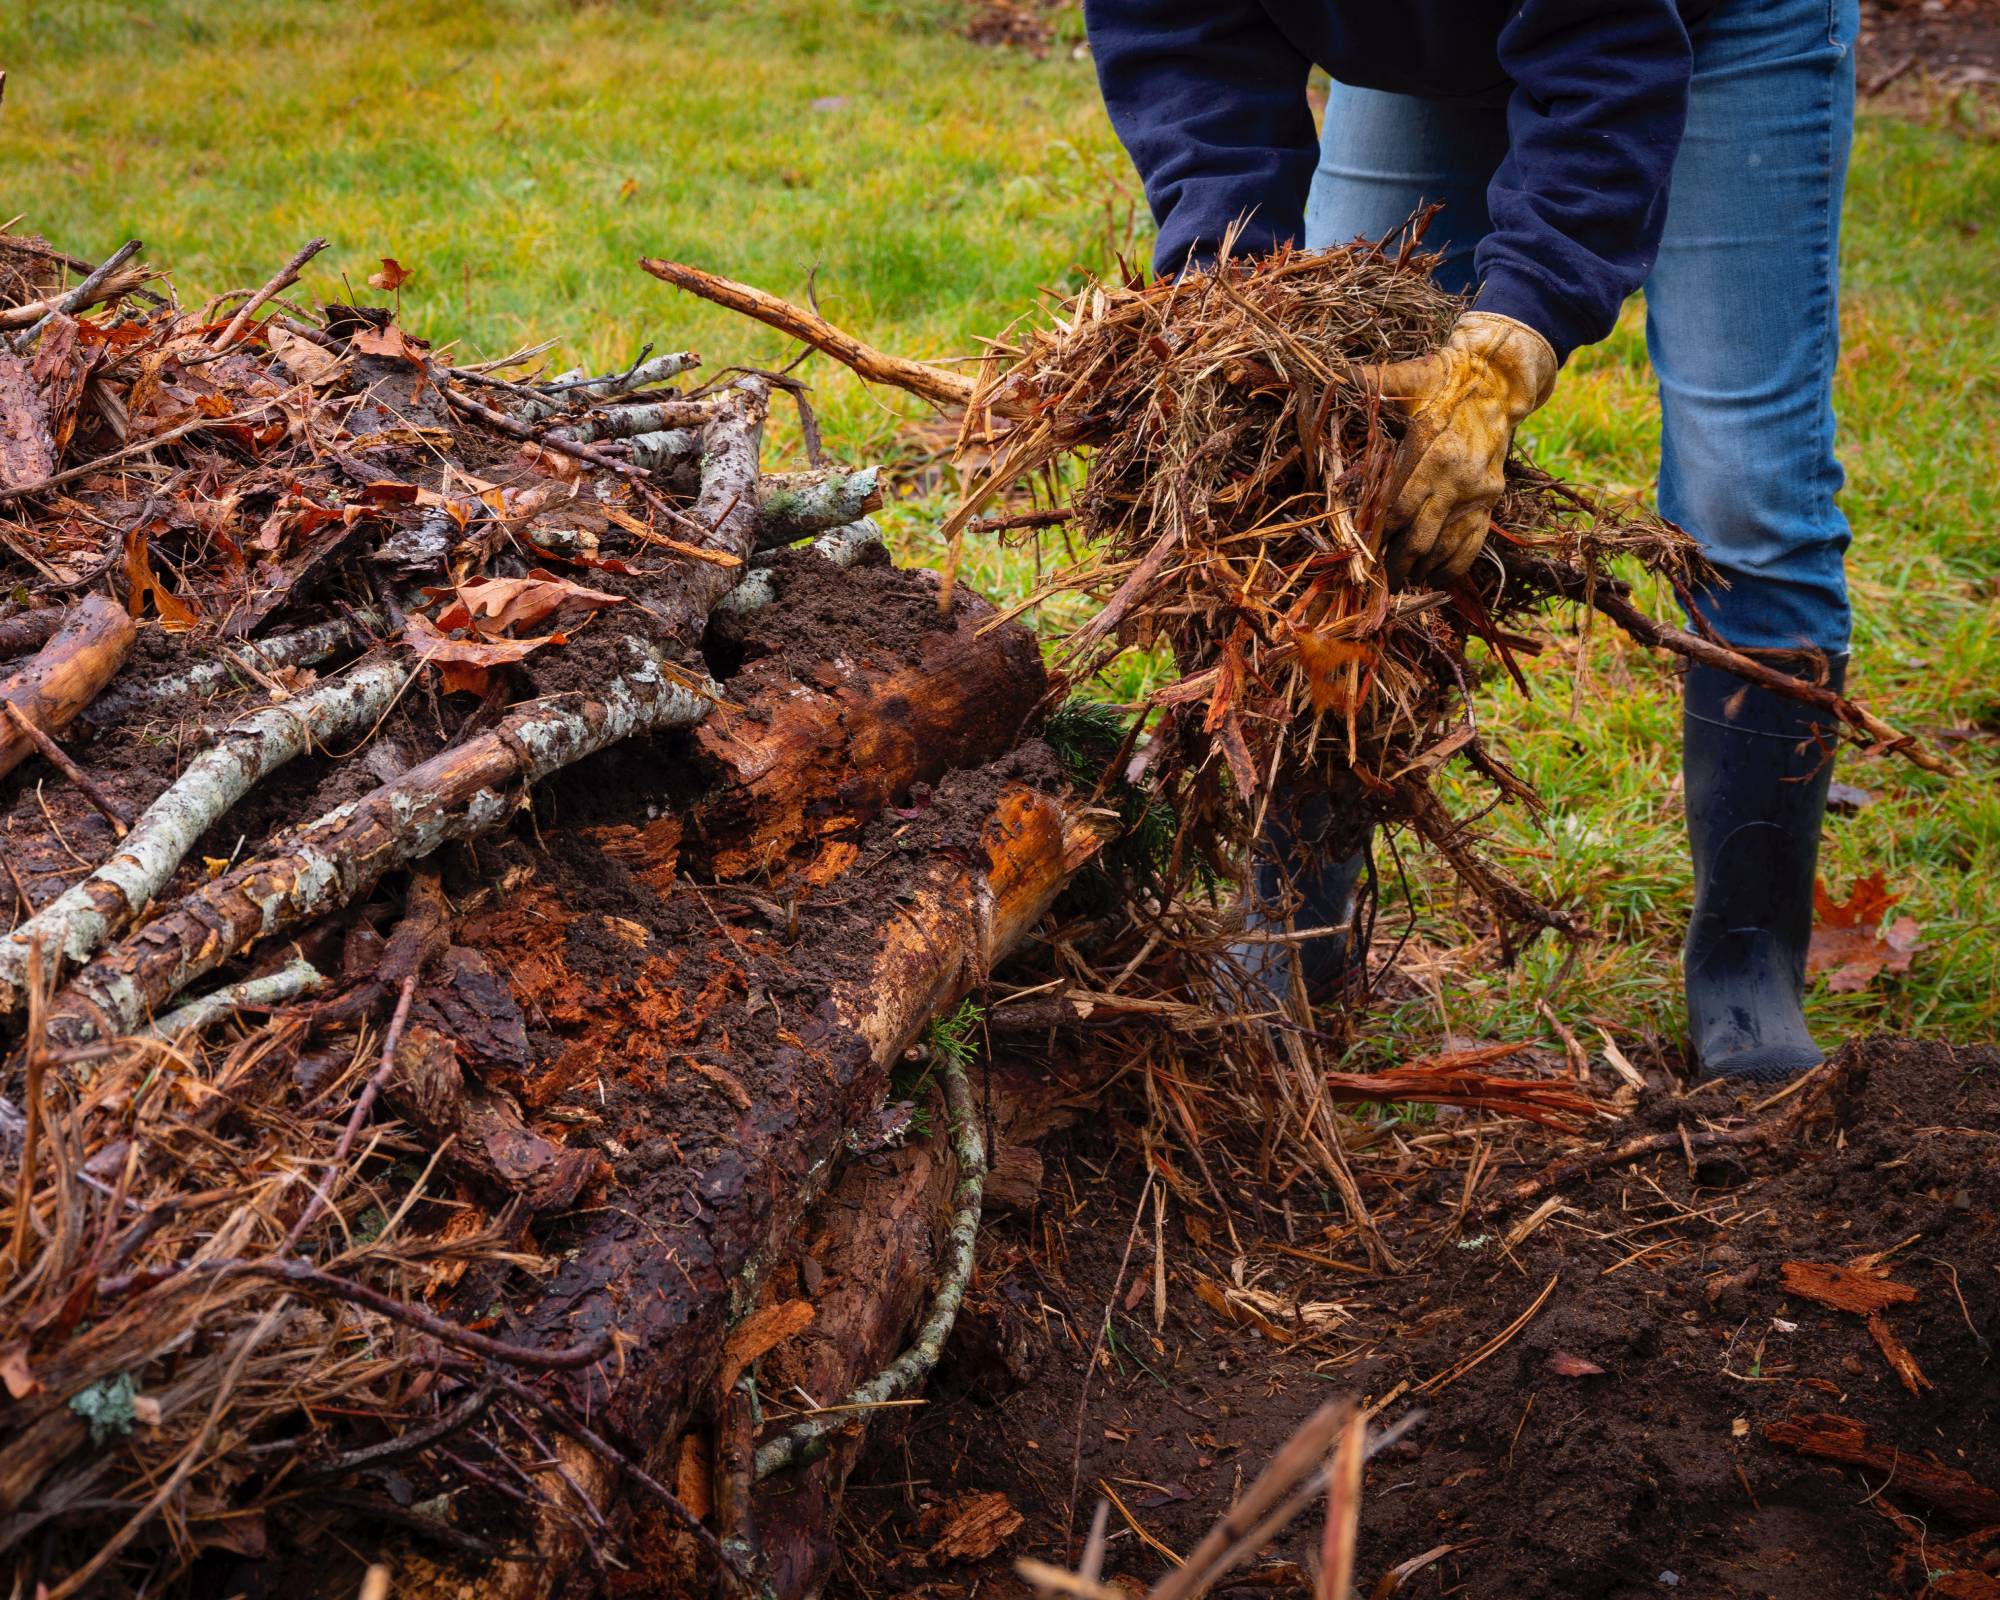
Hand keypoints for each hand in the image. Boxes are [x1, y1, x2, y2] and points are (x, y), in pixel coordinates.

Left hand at [1360, 312, 1557, 584]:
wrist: (1499, 381)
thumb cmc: (1445, 380)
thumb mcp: (1410, 379)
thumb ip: (1373, 382)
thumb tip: (1335, 372)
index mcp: (1434, 453)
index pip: (1400, 508)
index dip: (1379, 535)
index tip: (1360, 553)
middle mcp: (1457, 480)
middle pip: (1421, 538)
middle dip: (1396, 564)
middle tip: (1375, 581)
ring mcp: (1478, 494)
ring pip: (1447, 548)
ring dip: (1422, 570)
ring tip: (1400, 583)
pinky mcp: (1491, 500)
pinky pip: (1473, 544)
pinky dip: (1453, 566)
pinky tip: (1434, 578)